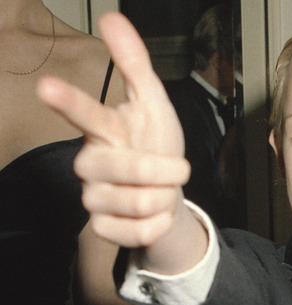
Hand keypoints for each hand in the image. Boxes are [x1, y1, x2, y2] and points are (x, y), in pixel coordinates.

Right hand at [37, 12, 189, 247]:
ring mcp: (93, 197)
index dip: (68, 100)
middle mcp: (91, 163)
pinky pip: (138, 231)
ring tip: (162, 188)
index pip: (84, 112)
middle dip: (164, 169)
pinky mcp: (103, 228)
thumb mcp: (154, 102)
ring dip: (165, 196)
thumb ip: (134, 63)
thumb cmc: (155, 140)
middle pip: (127, 169)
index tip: (47, 86)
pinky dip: (160, 223)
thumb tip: (112, 17)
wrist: (168, 187)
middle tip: (178, 166)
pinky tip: (155, 214)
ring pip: (139, 203)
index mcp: (103, 129)